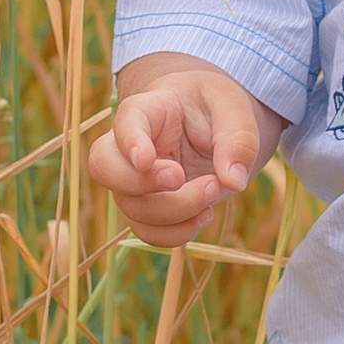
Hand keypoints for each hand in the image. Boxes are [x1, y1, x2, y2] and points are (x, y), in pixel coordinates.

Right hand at [87, 58, 271, 242]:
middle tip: (181, 177)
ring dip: (176, 210)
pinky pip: (148, 232)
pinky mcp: (147, 208)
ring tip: (215, 188)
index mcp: (150, 110)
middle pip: (105, 168)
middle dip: (142, 183)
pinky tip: (206, 212)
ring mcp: (133, 181)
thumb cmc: (217, 110)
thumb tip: (234, 182)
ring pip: (131, 208)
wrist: (215, 129)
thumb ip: (238, 140)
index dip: (129, 142)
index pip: (125, 122)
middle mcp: (129, 146)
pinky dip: (178, 233)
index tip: (146, 159)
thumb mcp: (236, 111)